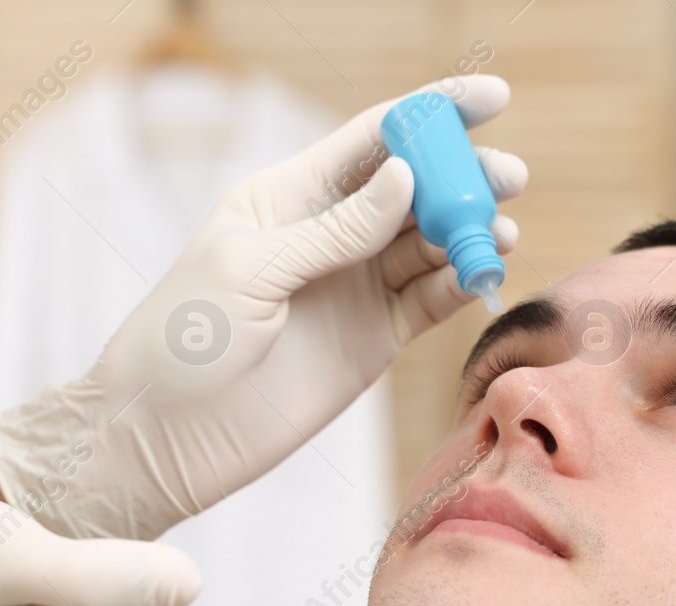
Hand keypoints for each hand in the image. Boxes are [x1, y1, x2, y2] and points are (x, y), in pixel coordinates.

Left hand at [0, 74, 526, 540]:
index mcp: (290, 197)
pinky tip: (485, 273)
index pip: (373, 140)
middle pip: (415, 189)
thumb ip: (333, 229)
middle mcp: (331, 235)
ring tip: (502, 231)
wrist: (165, 437)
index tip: (492, 97)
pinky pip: (432, 302)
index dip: (433, 113)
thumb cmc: (184, 339)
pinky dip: (463, 285)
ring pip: (432, 244)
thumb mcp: (251, 270)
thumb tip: (406, 178)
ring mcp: (356, 288)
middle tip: (509, 177)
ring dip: (472, 232)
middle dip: (466, 175)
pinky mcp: (374, 340)